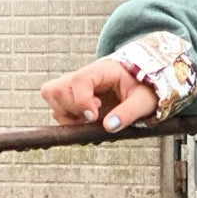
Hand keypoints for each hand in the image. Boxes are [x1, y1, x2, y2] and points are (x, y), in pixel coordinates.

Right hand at [39, 58, 157, 131]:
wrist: (142, 84)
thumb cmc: (145, 88)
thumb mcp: (144, 101)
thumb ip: (128, 112)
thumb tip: (109, 127)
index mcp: (102, 70)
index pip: (78, 80)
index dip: (81, 101)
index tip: (94, 117)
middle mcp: (83, 75)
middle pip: (56, 89)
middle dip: (71, 109)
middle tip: (94, 116)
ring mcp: (74, 85)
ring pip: (51, 97)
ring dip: (67, 115)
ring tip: (91, 118)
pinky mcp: (71, 96)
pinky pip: (56, 108)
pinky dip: (68, 119)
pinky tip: (86, 121)